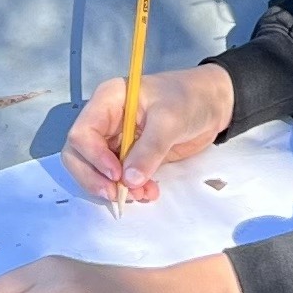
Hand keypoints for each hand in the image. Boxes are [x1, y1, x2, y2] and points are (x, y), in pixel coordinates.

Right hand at [60, 57, 237, 203]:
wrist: (214, 104)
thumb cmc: (190, 98)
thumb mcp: (171, 119)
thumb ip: (150, 148)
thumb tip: (129, 179)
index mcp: (108, 101)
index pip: (82, 133)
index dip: (93, 157)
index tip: (117, 174)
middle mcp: (106, 121)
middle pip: (79, 156)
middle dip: (95, 179)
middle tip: (118, 194)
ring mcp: (116, 140)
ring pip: (96, 171)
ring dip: (114, 188)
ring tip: (143, 194)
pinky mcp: (129, 157)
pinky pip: (118, 178)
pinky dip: (130, 189)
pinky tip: (149, 192)